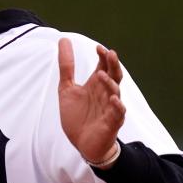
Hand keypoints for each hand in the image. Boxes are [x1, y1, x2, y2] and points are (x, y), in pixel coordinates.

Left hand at [57, 38, 126, 167]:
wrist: (82, 144)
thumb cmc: (77, 116)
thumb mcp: (67, 88)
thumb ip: (66, 66)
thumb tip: (63, 39)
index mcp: (97, 85)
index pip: (104, 66)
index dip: (103, 56)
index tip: (98, 48)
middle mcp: (106, 94)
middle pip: (114, 75)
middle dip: (113, 64)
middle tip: (110, 53)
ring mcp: (111, 108)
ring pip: (116, 92)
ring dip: (110, 83)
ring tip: (102, 75)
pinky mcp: (112, 123)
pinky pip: (118, 113)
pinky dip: (117, 106)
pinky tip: (114, 99)